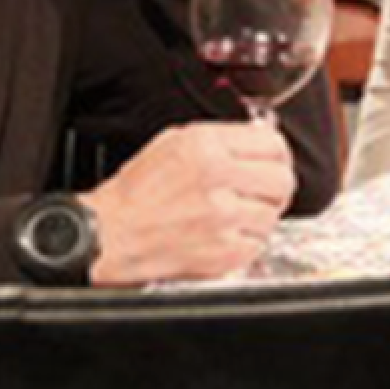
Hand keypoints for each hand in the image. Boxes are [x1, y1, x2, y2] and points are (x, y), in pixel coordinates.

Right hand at [87, 120, 297, 284]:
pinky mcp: (224, 251)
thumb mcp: (172, 144)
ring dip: (258, 217)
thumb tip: (258, 138)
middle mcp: (218, 177)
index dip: (278, 155)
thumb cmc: (134, 194)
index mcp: (206, 146)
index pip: (273, 144)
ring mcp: (223, 216)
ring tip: (233, 217)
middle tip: (261, 193)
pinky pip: (259, 243)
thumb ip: (220, 139)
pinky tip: (224, 236)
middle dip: (274, 187)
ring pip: (273, 214)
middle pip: (282, 180)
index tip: (275, 163)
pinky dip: (246, 242)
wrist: (107, 236)